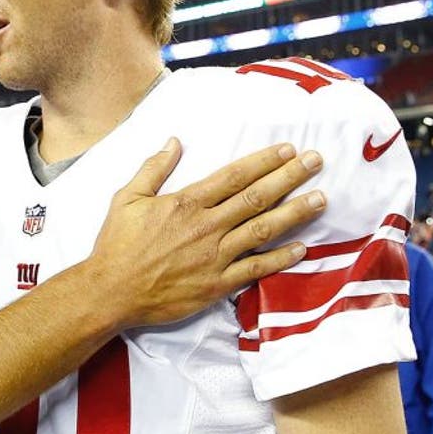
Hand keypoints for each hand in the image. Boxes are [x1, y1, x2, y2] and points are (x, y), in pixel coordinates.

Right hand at [88, 139, 324, 329]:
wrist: (111, 291)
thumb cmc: (116, 245)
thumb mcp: (126, 198)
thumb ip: (153, 168)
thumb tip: (174, 142)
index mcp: (186, 202)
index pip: (233, 176)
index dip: (263, 161)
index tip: (287, 149)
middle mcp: (207, 226)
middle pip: (256, 197)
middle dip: (289, 177)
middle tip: (315, 161)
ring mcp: (215, 256)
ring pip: (263, 230)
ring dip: (295, 212)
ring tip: (321, 199)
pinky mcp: (217, 284)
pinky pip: (256, 269)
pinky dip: (280, 259)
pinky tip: (302, 248)